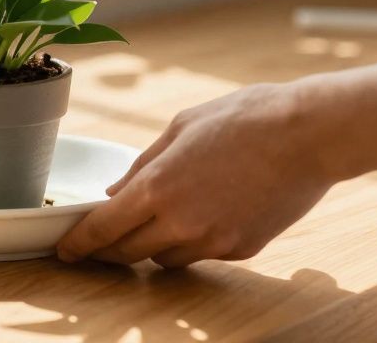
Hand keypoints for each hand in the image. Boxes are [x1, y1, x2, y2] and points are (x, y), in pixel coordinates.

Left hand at [56, 82, 338, 266]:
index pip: (103, 228)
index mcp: (158, 186)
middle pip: (127, 253)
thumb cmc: (246, 117)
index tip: (66, 250)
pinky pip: (203, 254)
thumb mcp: (182, 127)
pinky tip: (207, 212)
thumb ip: (144, 164)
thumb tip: (116, 193)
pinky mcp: (242, 249)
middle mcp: (181, 222)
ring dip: (153, 245)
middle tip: (101, 242)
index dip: (79, 244)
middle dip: (109, 250)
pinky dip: (194, 241)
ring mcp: (213, 240)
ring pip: (165, 259)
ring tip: (162, 218)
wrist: (311, 134)